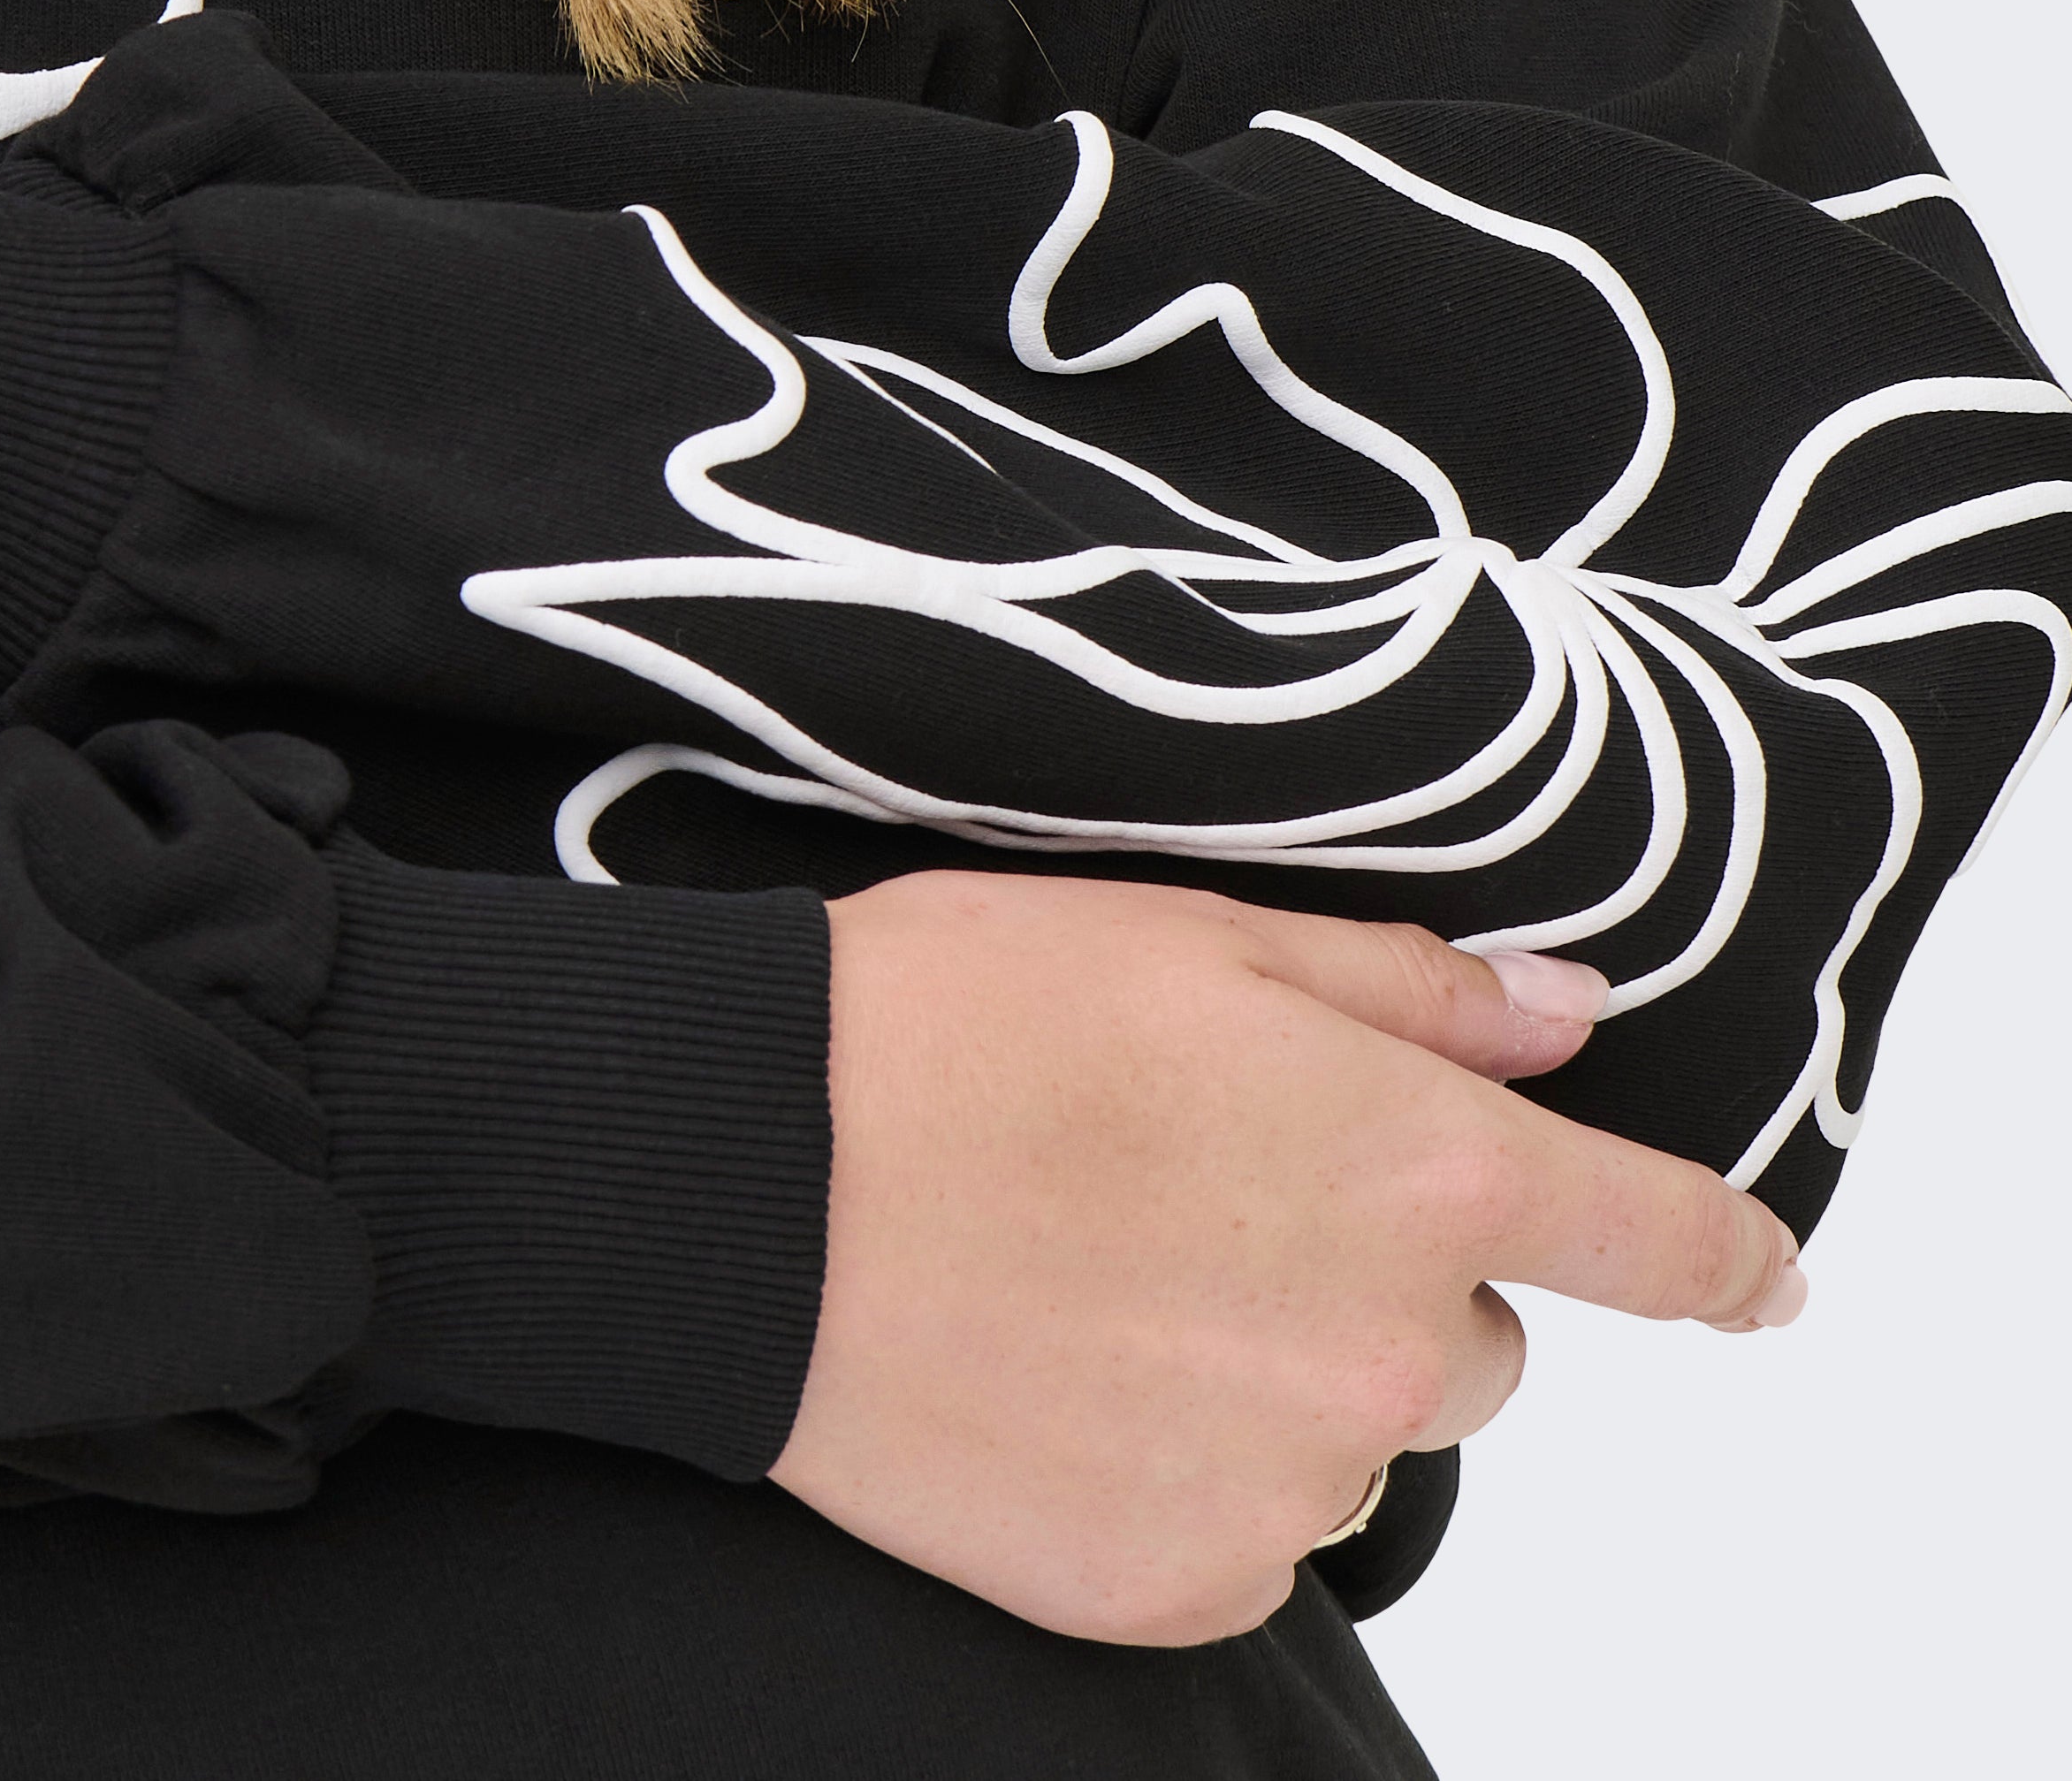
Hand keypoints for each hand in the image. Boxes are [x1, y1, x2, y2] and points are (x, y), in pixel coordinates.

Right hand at [777, 869, 1805, 1646]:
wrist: (748, 1183)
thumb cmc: (956, 1018)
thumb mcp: (1191, 933)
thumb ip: (1407, 990)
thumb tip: (1566, 1011)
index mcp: (1410, 1166)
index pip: (1656, 1241)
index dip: (1731, 1258)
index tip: (1766, 1280)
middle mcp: (1385, 1347)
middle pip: (1472, 1344)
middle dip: (1385, 1280)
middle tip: (1209, 1198)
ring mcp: (1288, 1483)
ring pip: (1354, 1439)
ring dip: (1277, 1376)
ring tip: (1102, 1281)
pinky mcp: (1183, 1581)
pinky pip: (1250, 1535)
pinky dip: (1185, 1470)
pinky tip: (1064, 1377)